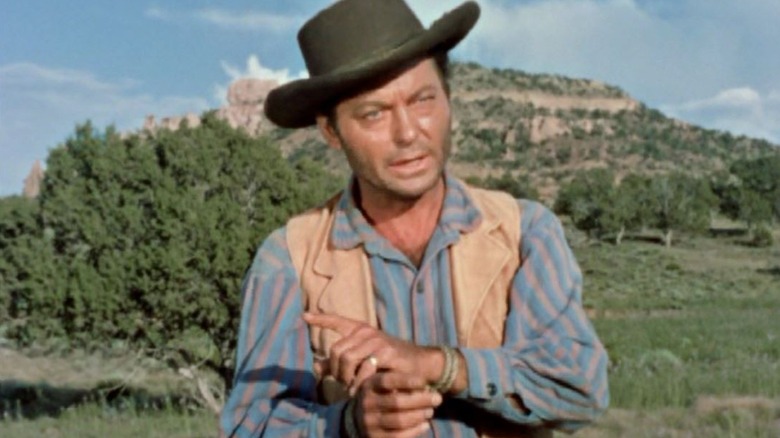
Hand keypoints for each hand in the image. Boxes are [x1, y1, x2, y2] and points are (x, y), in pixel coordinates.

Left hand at [303, 312, 439, 393]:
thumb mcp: (363, 360)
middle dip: (336, 371)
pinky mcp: (387, 352)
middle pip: (336, 351)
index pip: (337, 321)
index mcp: (360, 330)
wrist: (419, 364)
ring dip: (346, 378)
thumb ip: (339, 363)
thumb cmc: (390, 362)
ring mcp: (377, 340)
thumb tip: (316, 366)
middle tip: (344, 383)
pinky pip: (364, 369)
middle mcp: (367, 332)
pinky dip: (359, 383)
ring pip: (347, 359)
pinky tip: (360, 390)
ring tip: (352, 387)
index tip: (304, 316)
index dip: (321, 319)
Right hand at [352, 371, 441, 437]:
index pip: (388, 381)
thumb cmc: (379, 395)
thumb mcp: (381, 382)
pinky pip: (398, 436)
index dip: (407, 381)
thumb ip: (397, 378)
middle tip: (438, 398)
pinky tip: (425, 424)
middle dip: (421, 400)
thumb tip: (423, 383)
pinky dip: (414, 430)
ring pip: (399, 420)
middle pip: (397, 401)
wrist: (358, 419)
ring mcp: (369, 422)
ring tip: (431, 411)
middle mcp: (366, 404)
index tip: (425, 382)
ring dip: (419, 415)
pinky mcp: (375, 437)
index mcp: (368, 385)